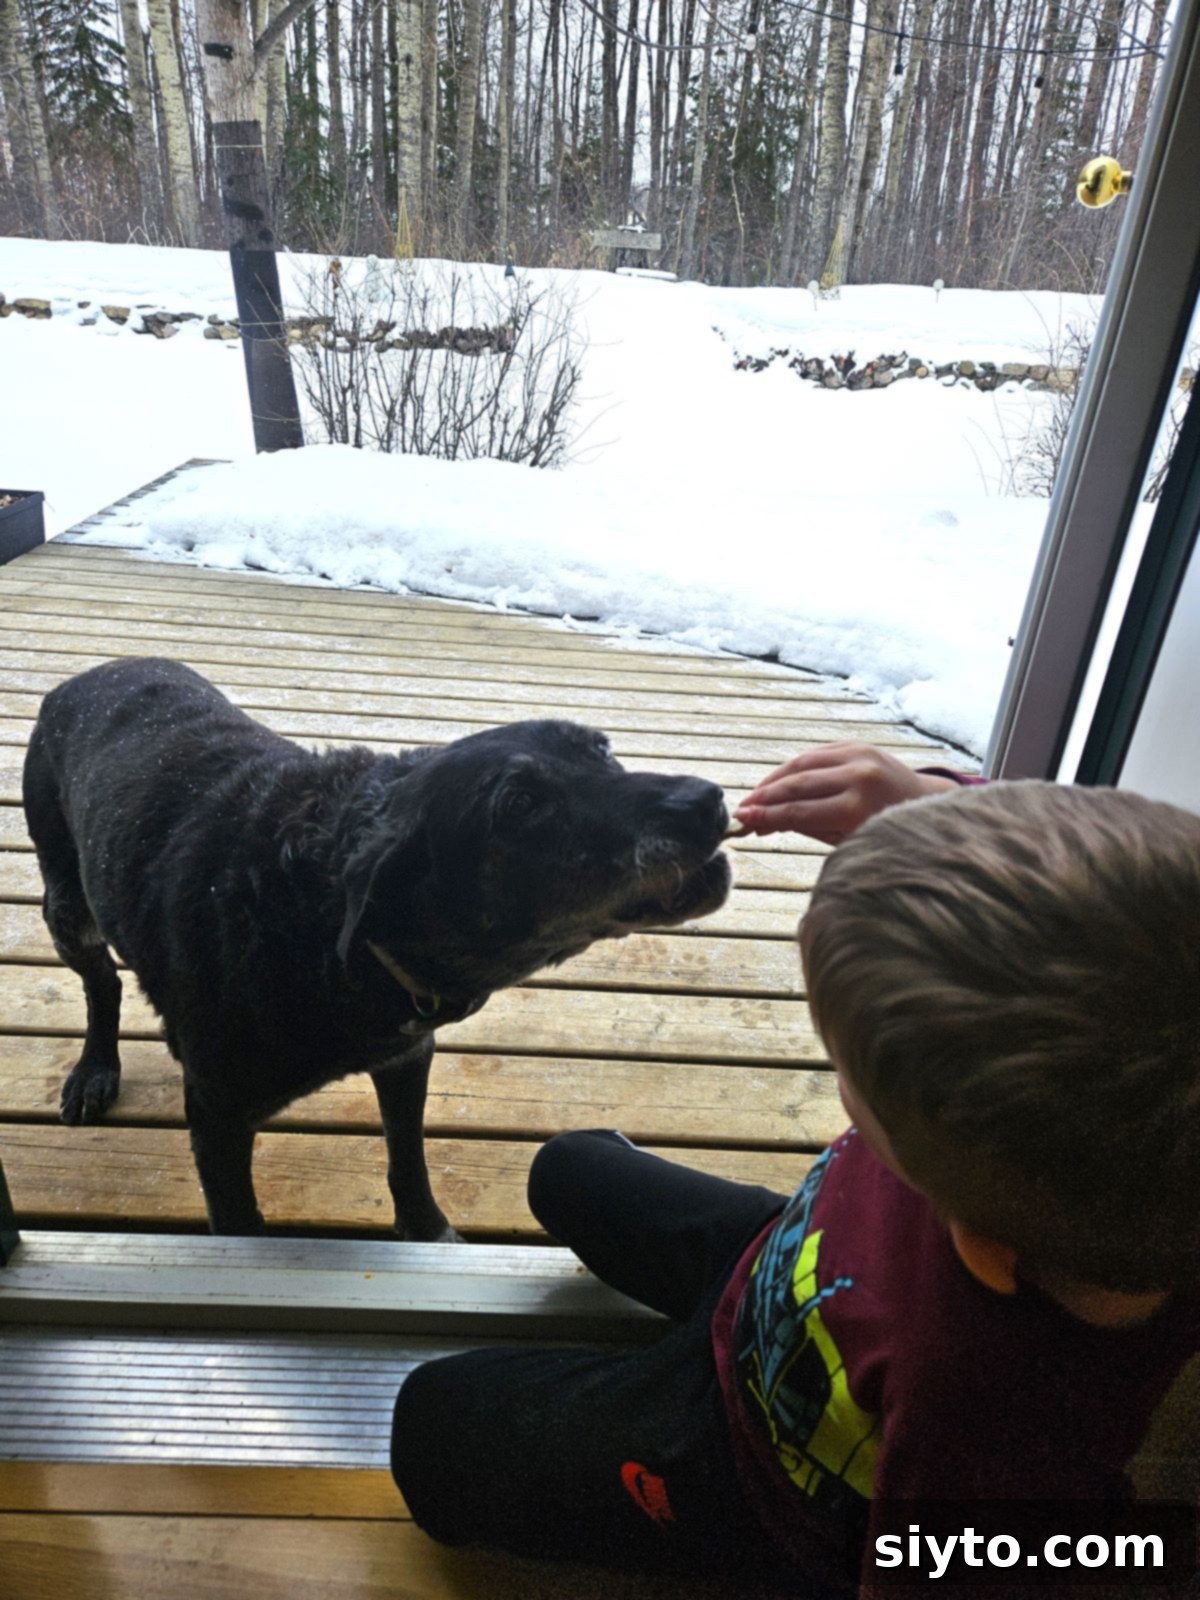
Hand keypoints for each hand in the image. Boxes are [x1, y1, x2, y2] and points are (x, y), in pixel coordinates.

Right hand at [733, 741, 958, 844]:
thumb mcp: (847, 839)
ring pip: (801, 763)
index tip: (742, 821)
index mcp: (858, 807)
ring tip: (754, 797)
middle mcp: (858, 775)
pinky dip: (792, 768)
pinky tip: (777, 782)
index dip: (766, 816)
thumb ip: (807, 827)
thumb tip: (764, 823)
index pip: (799, 811)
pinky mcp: (856, 744)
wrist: (924, 803)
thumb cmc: (886, 830)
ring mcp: (858, 754)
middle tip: (741, 810)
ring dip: (773, 780)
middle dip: (763, 797)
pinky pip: (814, 755)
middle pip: (796, 784)